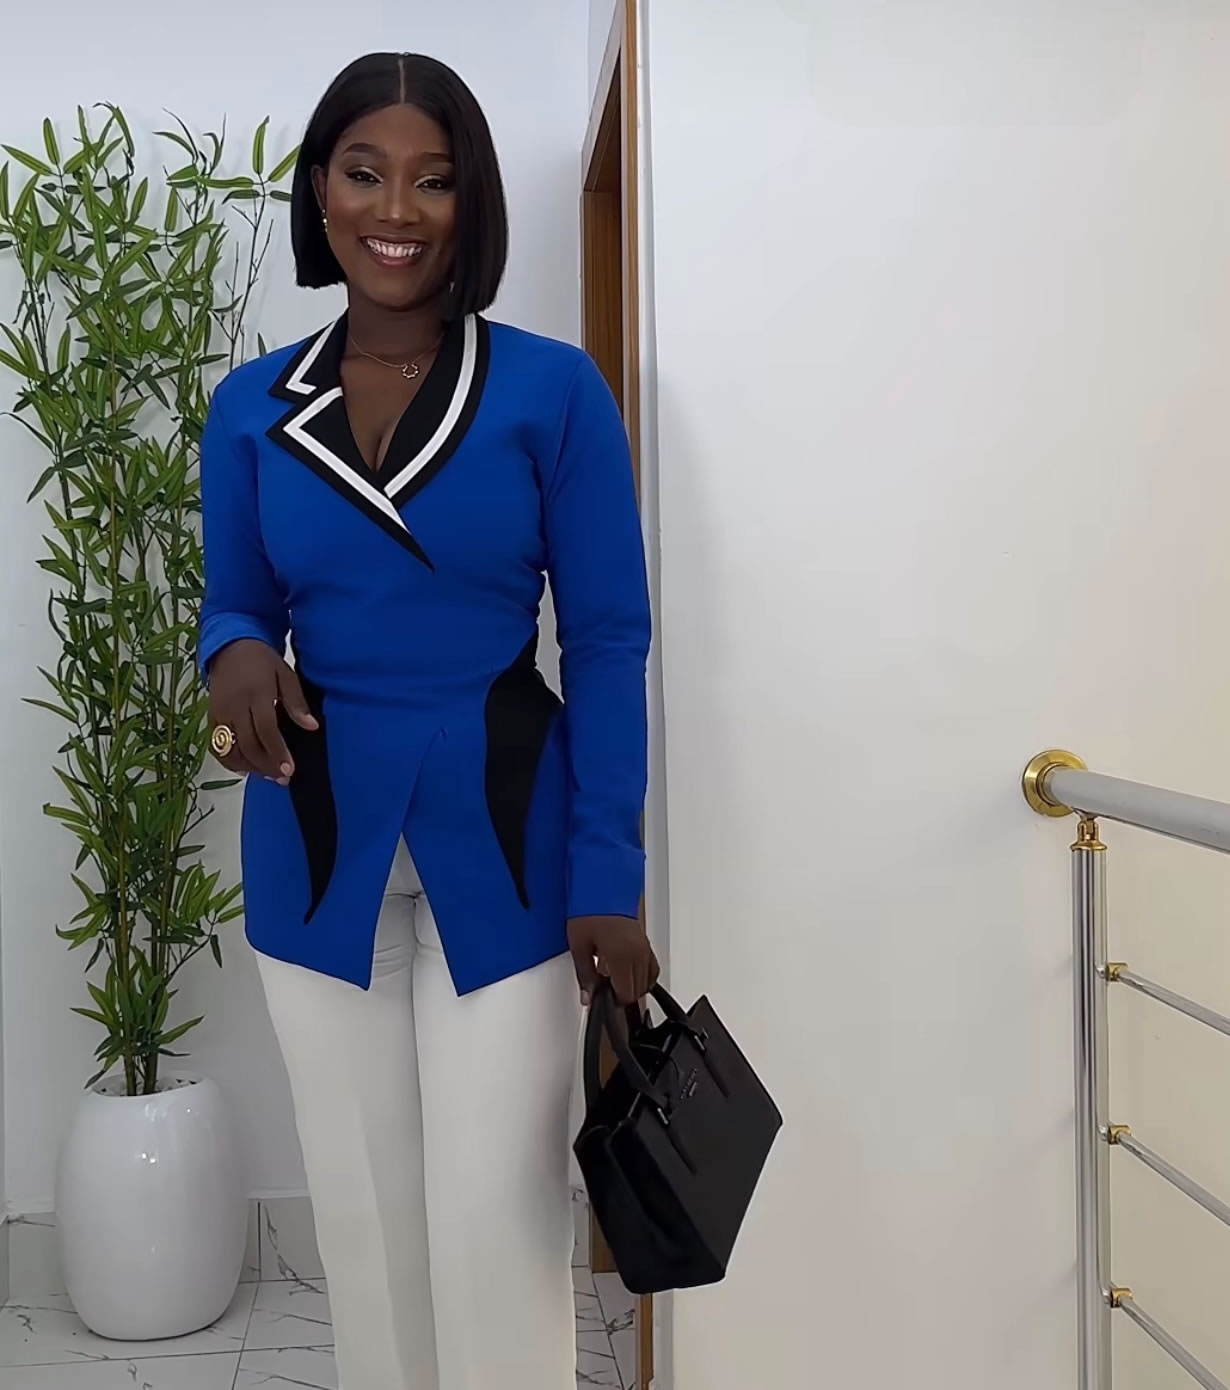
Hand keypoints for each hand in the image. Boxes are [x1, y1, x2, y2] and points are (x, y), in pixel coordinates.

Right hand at [207, 639, 317, 783]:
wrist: (230, 647)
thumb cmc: (263, 661)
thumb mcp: (286, 675)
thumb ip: (297, 702)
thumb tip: (312, 727)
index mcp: (255, 693)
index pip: (266, 729)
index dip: (277, 752)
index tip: (290, 769)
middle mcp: (234, 706)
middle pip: (247, 744)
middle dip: (266, 765)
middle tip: (283, 778)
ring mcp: (219, 713)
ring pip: (230, 748)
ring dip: (249, 766)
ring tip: (269, 775)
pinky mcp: (210, 717)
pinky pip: (217, 745)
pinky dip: (230, 760)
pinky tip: (247, 768)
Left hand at [567, 914, 659, 1007]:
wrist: (601, 886)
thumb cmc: (589, 910)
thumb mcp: (579, 945)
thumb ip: (584, 975)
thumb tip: (587, 996)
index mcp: (622, 957)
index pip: (626, 994)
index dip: (613, 1001)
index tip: (601, 997)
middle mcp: (638, 954)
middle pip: (638, 990)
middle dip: (621, 994)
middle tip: (603, 987)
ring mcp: (644, 947)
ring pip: (647, 980)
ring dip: (632, 984)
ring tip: (612, 977)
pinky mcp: (645, 941)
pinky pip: (652, 967)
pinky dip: (643, 975)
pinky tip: (627, 970)